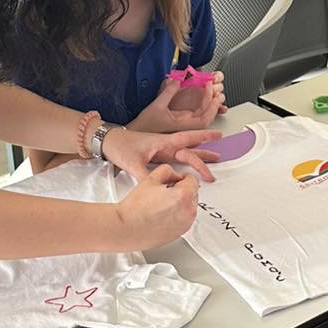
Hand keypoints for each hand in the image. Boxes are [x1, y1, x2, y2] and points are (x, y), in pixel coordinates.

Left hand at [103, 124, 220, 182]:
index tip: (216, 143)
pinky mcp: (156, 154)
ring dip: (198, 155)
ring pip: (185, 151)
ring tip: (212, 158)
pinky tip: (188, 164)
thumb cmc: (119, 146)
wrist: (107, 141)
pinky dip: (186, 160)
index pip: (187, 142)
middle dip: (205, 152)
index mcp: (163, 142)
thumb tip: (156, 187)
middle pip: (190, 147)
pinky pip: (176, 157)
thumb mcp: (132, 162)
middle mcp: (165, 144)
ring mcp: (161, 149)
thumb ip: (145, 176)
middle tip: (220, 157)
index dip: (203, 140)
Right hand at [114, 165, 199, 249]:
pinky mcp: (180, 233)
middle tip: (165, 191)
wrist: (127, 227)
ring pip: (190, 207)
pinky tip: (162, 214)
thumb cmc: (136, 208)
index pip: (193, 180)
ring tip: (162, 203)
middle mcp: (188, 211)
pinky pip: (185, 220)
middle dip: (183, 190)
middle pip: (193, 194)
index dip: (182, 177)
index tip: (176, 180)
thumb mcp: (151, 179)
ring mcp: (185, 224)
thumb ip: (168, 171)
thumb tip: (174, 175)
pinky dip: (178, 215)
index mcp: (184, 195)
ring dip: (182, 203)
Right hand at [133, 75, 224, 134]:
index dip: (212, 108)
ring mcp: (183, 130)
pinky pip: (194, 121)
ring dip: (208, 110)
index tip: (214, 96)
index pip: (204, 120)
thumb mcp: (156, 106)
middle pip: (206, 121)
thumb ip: (168, 92)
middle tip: (215, 93)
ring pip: (202, 120)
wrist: (134, 136)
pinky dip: (200, 112)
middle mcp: (185, 130)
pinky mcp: (179, 128)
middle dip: (213, 107)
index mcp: (182, 128)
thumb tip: (177, 81)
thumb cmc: (144, 126)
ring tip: (212, 97)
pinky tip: (200, 105)